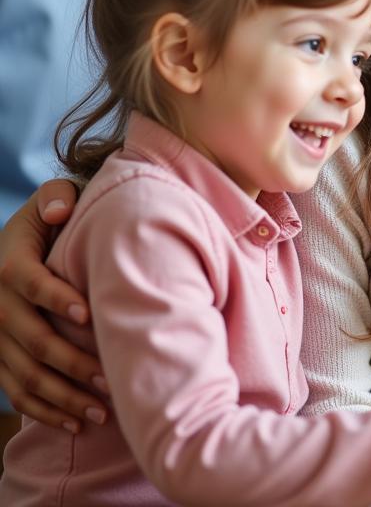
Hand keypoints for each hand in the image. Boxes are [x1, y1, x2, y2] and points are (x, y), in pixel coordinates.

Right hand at [0, 179, 106, 431]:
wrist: (17, 248)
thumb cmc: (49, 222)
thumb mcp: (49, 199)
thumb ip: (57, 197)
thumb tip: (60, 211)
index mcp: (9, 265)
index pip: (31, 284)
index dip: (57, 298)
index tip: (89, 314)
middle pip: (33, 339)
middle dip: (71, 361)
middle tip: (109, 377)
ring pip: (25, 375)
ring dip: (62, 396)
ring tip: (102, 410)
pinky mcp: (0, 360)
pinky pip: (16, 393)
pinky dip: (44, 411)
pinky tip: (75, 424)